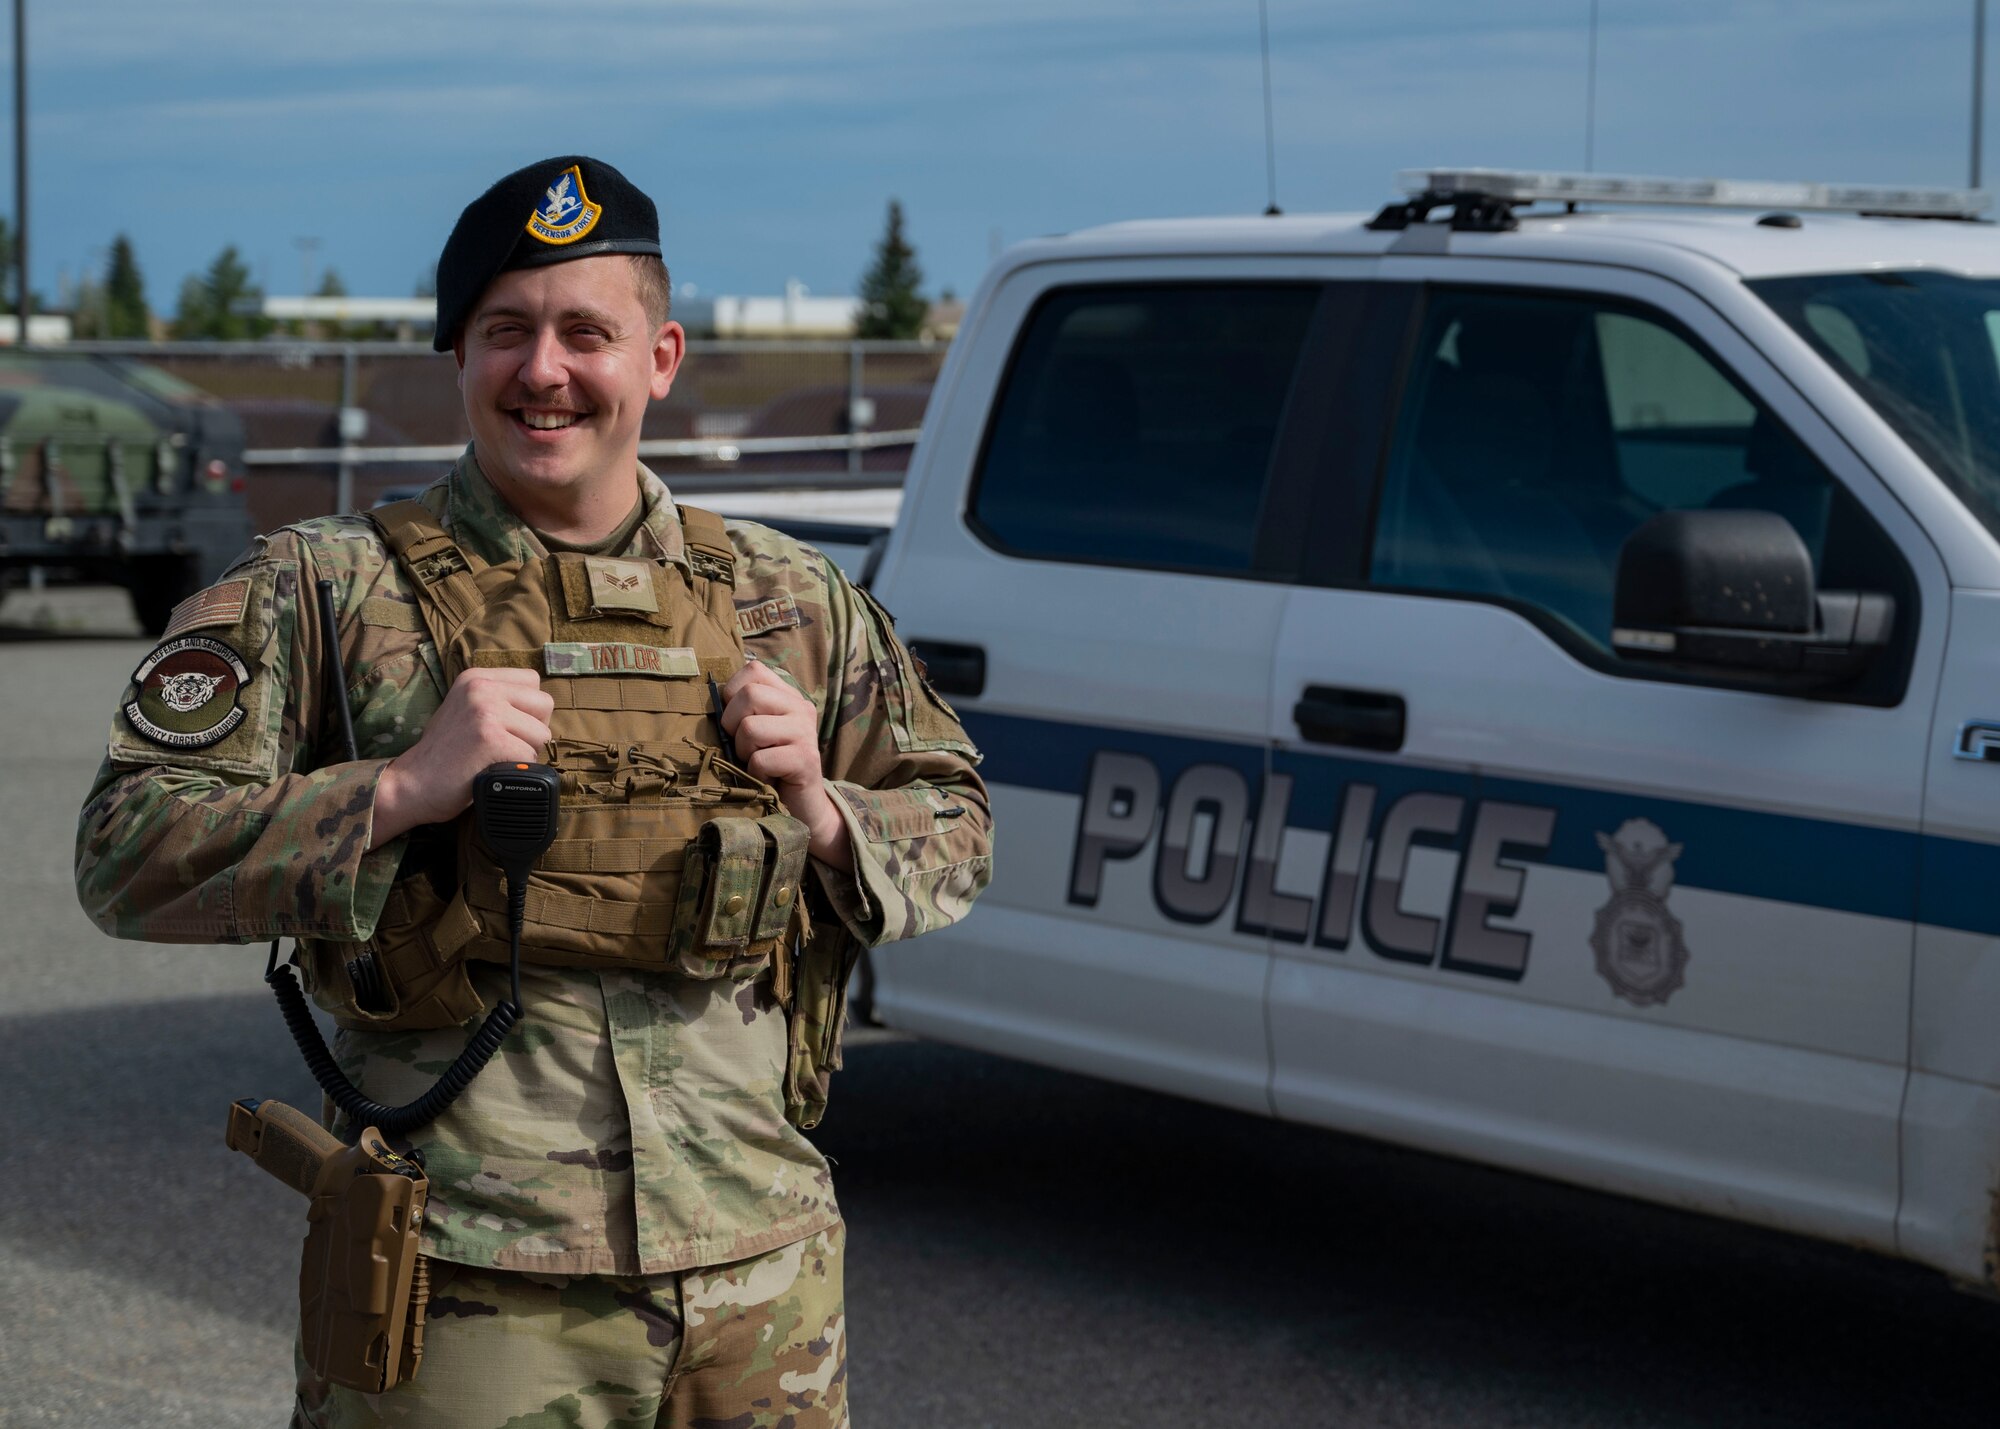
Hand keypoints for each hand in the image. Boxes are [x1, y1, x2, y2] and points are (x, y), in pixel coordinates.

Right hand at [371, 668, 553, 846]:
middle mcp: (481, 687)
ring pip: (542, 733)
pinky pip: (530, 756)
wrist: (411, 784)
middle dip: (533, 730)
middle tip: (504, 746)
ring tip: (495, 758)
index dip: (529, 709)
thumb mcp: (466, 710)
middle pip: (544, 704)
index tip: (507, 727)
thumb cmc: (445, 754)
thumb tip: (542, 711)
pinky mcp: (490, 738)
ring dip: (526, 753)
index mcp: (476, 677)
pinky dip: (517, 771)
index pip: (532, 681)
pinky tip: (492, 771)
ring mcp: (486, 711)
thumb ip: (499, 701)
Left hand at [722, 659, 852, 870]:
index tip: (736, 720)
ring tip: (758, 764)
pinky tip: (767, 779)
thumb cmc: (770, 768)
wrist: (803, 808)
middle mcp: (801, 708)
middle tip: (745, 747)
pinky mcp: (806, 759)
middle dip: (733, 725)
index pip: (753, 671)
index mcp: (788, 696)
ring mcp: (806, 732)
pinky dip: (755, 774)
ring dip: (744, 752)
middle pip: (749, 695)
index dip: (732, 693)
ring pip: (750, 728)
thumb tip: (708, 698)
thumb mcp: (756, 733)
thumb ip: (742, 711)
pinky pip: (760, 759)